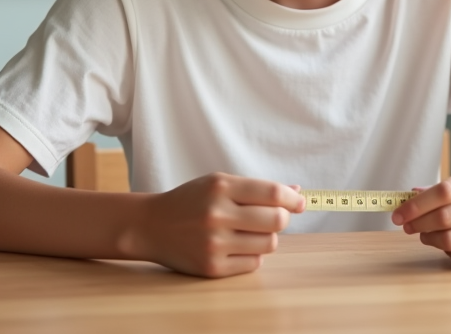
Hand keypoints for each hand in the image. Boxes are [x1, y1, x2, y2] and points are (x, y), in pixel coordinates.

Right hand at [132, 173, 303, 277]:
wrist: (151, 226)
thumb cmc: (191, 201)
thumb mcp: (218, 184)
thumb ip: (257, 188)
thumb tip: (297, 192)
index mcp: (220, 187)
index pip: (272, 193)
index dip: (292, 198)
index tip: (299, 202)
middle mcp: (217, 215)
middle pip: (276, 220)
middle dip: (282, 218)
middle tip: (274, 217)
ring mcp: (214, 244)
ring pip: (269, 244)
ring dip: (266, 237)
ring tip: (249, 232)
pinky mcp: (212, 267)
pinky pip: (253, 264)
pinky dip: (252, 255)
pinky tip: (236, 246)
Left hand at [391, 167, 450, 267]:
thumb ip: (435, 191)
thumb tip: (406, 197)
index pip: (444, 191)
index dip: (416, 205)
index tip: (397, 215)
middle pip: (445, 217)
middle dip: (418, 223)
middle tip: (406, 226)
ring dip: (430, 239)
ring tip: (425, 235)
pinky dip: (447, 254)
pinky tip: (446, 246)